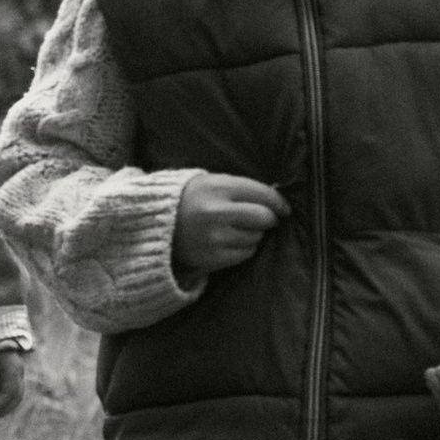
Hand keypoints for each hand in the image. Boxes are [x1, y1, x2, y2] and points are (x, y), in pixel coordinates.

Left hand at [0, 348, 27, 423]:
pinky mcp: (14, 378)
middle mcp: (19, 373)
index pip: (9, 392)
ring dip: (4, 408)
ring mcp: (19, 376)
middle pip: (16, 397)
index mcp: (13, 367)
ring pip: (16, 397)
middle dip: (2, 409)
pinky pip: (13, 394)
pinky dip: (5, 403)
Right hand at [172, 173, 286, 279]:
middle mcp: (216, 212)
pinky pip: (245, 254)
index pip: (262, 194)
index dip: (278, 202)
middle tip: (267, 219)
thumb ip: (242, 188)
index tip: (284, 208)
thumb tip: (276, 199)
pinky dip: (245, 248)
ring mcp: (214, 237)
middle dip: (270, 219)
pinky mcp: (212, 257)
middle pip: (263, 218)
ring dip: (254, 233)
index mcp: (217, 188)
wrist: (154, 223)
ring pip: (256, 237)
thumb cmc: (189, 198)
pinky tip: (230, 240)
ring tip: (237, 228)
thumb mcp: (211, 182)